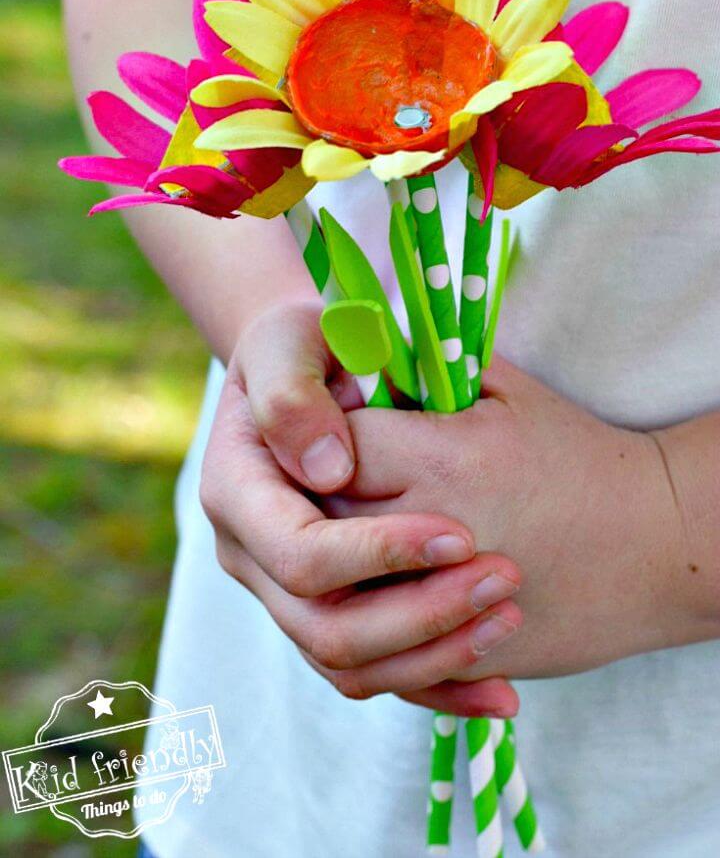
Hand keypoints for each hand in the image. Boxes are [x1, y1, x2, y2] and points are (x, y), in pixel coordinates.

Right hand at [200, 300, 523, 716]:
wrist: (312, 371)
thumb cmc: (307, 345)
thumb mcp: (290, 339)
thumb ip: (295, 394)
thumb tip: (329, 470)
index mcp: (237, 492)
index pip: (300, 552)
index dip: (378, 553)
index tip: (460, 534)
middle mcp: (250, 556)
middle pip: (326, 626)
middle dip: (420, 613)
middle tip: (504, 579)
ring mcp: (285, 594)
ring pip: (350, 664)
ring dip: (434, 656)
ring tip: (509, 618)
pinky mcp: (326, 614)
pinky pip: (375, 676)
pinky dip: (435, 688)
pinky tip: (500, 694)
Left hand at [326, 356, 700, 691]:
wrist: (653, 539)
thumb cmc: (574, 452)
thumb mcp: (502, 389)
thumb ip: (424, 369)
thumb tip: (357, 359)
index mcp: (442, 460)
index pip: (335, 447)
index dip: (331, 435)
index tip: (347, 428)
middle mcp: (435, 536)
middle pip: (324, 521)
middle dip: (321, 499)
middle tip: (346, 480)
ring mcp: (447, 606)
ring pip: (344, 594)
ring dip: (340, 564)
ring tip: (361, 533)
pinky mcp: (460, 654)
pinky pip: (384, 648)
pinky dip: (374, 617)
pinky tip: (384, 587)